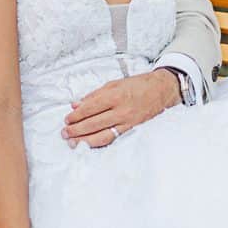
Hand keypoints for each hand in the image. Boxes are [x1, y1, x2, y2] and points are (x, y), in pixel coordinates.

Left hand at [63, 69, 178, 148]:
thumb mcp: (115, 83)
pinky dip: (99, 142)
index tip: (67, 119)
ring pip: (102, 135)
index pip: (90, 107)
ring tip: (72, 142)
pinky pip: (113, 138)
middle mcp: (122, 110)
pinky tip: (89, 144)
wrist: (162, 90)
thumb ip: (95, 95)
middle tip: (65, 132)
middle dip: (76, 130)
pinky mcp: (133, 129)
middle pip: (93, 123)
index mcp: (116, 95)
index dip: (76, 115)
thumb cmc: (139, 85)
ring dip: (84, 140)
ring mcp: (128, 121)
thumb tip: (76, 105)